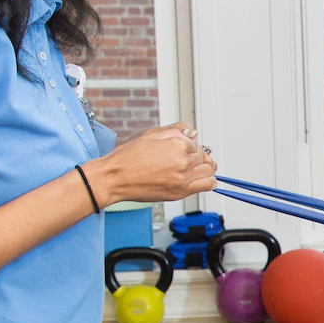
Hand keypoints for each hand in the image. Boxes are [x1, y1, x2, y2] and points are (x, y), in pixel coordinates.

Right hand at [88, 123, 216, 204]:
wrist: (115, 178)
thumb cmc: (127, 157)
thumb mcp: (150, 134)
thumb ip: (174, 130)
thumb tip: (192, 131)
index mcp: (176, 144)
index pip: (195, 144)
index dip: (189, 146)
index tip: (182, 149)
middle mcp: (183, 161)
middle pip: (203, 157)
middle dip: (196, 156)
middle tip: (185, 159)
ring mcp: (183, 178)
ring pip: (209, 170)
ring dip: (204, 168)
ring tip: (194, 168)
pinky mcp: (180, 192)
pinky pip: (207, 185)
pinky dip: (208, 181)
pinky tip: (199, 179)